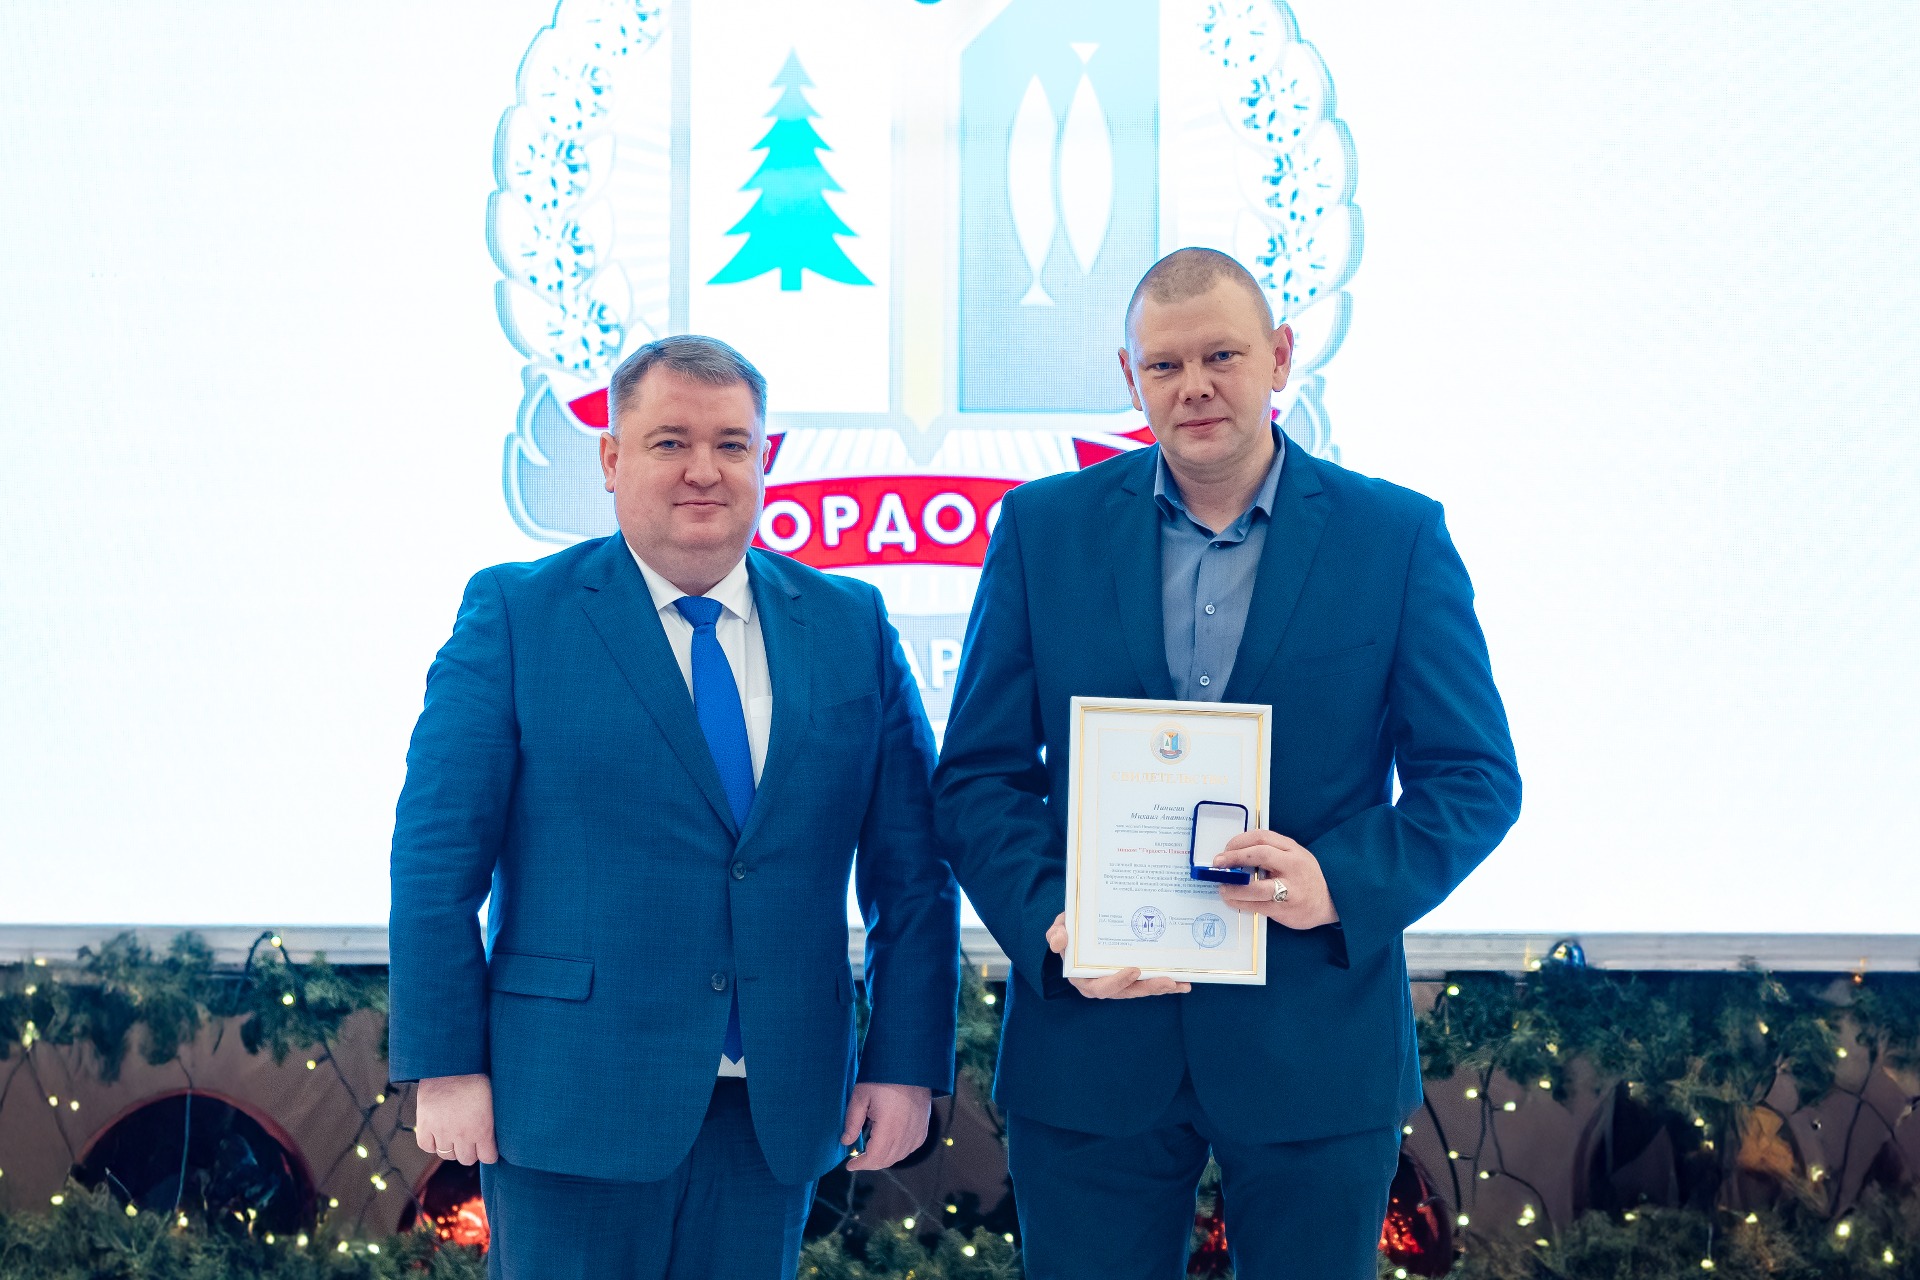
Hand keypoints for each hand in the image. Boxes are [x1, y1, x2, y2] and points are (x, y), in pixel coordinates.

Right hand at [414, 1073, 498, 1165]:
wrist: (452, 1062)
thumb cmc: (478, 1075)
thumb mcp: (494, 1098)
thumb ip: (494, 1119)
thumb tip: (504, 1130)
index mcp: (483, 1128)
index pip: (488, 1157)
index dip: (489, 1151)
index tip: (488, 1146)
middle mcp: (462, 1134)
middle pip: (467, 1159)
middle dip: (471, 1150)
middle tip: (471, 1139)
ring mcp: (442, 1131)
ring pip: (447, 1155)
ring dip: (452, 1147)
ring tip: (455, 1133)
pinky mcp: (425, 1125)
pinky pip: (427, 1146)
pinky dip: (432, 1143)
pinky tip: (438, 1133)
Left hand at [842, 1082, 932, 1170]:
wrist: (910, 1063)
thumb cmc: (883, 1076)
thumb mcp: (860, 1096)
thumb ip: (852, 1122)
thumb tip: (846, 1142)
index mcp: (890, 1127)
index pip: (875, 1158)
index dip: (861, 1164)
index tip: (849, 1165)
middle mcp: (906, 1133)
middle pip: (887, 1160)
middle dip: (870, 1162)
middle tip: (857, 1158)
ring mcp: (917, 1131)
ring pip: (899, 1156)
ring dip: (884, 1157)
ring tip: (871, 1149)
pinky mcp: (923, 1126)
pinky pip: (910, 1148)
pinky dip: (898, 1151)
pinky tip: (889, 1143)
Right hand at [1047, 912, 1191, 998]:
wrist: (1081, 929)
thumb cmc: (1070, 931)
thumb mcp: (1059, 929)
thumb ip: (1056, 934)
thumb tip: (1059, 941)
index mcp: (1083, 978)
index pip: (1099, 987)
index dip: (1117, 982)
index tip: (1134, 970)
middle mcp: (1102, 985)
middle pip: (1126, 992)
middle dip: (1147, 988)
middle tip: (1168, 981)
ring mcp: (1118, 983)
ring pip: (1140, 990)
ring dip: (1159, 988)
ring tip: (1179, 983)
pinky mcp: (1131, 979)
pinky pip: (1147, 984)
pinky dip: (1164, 985)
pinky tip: (1183, 984)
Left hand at [1215, 831, 1339, 928]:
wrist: (1330, 902)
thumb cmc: (1306, 876)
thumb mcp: (1295, 856)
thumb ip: (1272, 852)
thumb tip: (1236, 853)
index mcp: (1293, 850)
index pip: (1262, 837)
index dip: (1239, 841)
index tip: (1225, 848)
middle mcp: (1293, 866)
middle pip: (1260, 855)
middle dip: (1234, 858)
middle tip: (1218, 863)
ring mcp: (1290, 890)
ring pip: (1256, 887)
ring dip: (1234, 887)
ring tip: (1222, 887)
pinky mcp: (1285, 910)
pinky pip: (1257, 906)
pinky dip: (1240, 903)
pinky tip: (1232, 899)